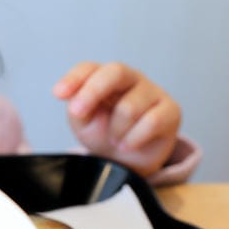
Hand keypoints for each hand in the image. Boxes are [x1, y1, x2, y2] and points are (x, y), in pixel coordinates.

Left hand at [53, 61, 180, 177]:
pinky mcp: (170, 110)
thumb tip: (75, 100)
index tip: (58, 94)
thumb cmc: (104, 134)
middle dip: (92, 92)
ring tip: (115, 140)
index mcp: (104, 77)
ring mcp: (152, 92)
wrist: (128, 160)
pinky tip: (128, 145)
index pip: (90, 67)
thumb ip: (77, 109)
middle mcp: (130, 79)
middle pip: (115, 72)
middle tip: (78, 113)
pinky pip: (151, 121)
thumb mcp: (83, 123)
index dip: (74, 78)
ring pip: (129, 107)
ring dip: (116, 131)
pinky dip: (134, 139)